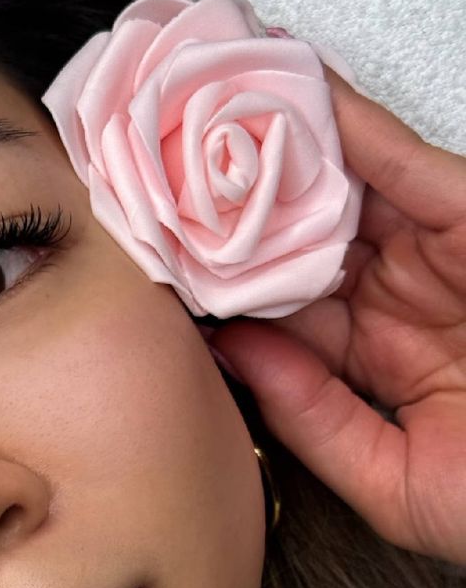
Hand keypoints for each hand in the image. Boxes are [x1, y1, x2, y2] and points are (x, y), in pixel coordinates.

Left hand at [210, 70, 465, 567]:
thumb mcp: (387, 481)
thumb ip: (311, 418)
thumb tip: (232, 351)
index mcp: (367, 361)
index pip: (275, 308)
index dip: (216, 277)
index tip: (154, 251)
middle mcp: (395, 303)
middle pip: (300, 239)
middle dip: (237, 204)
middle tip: (167, 163)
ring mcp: (433, 262)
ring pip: (347, 192)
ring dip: (285, 153)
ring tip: (215, 113)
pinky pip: (409, 172)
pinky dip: (358, 136)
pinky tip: (298, 107)